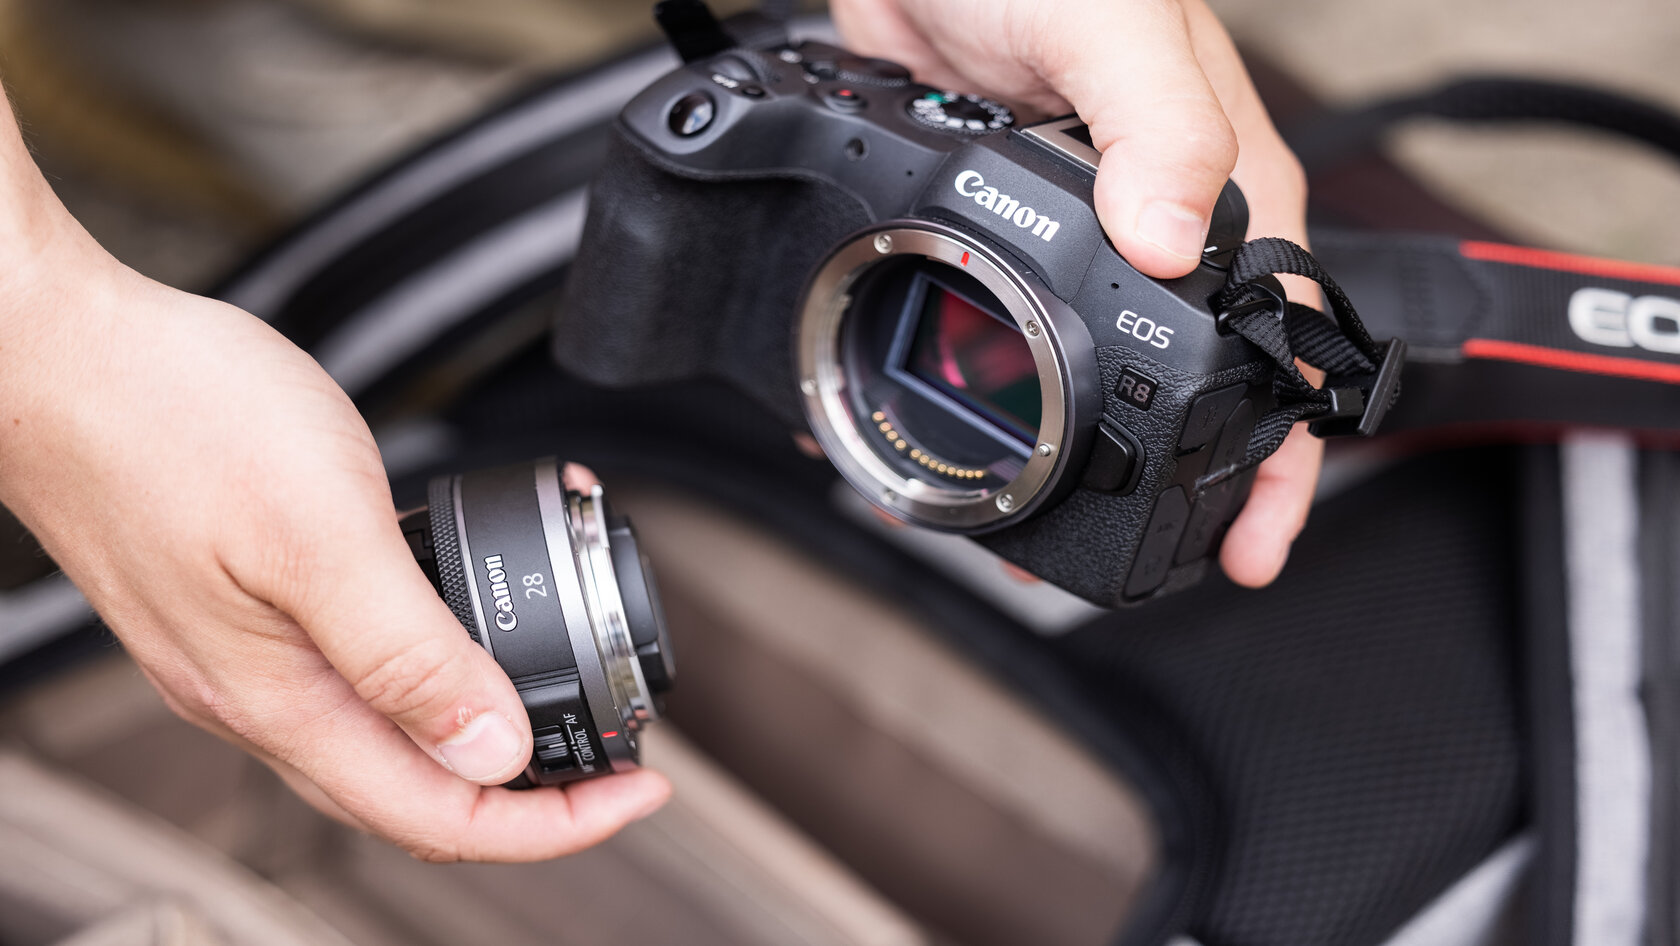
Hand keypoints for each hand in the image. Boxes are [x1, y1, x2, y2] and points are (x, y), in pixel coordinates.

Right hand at [0, 120, 668, 859]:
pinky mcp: (248, 600)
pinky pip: (360, 664)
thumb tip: (493, 752)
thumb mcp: (320, 534)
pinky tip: (465, 616)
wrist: (60, 350)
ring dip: (487, 726)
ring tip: (566, 690)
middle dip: (533, 791)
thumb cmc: (168, 420)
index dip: (553, 822)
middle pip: (420, 791)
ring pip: (391, 733)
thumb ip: (407, 653)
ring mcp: (251, 651)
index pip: (441, 814)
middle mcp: (263, 694)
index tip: (637, 789)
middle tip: (615, 756)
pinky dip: (434, 658)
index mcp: (283, 699)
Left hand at [833, 0, 1320, 584]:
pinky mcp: (1004, 233)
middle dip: (1167, 484)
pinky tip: (949, 418)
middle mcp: (1159, 219)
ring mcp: (1082, 234)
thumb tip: (1167, 242)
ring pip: (1095, 371)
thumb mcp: (1111, 22)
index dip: (1281, 454)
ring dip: (1066, 456)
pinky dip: (985, 384)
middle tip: (1117, 556)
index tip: (1256, 541)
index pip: (1282, 339)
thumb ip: (1156, 123)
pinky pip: (1012, 330)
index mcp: (1219, 180)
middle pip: (1190, 382)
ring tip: (1019, 529)